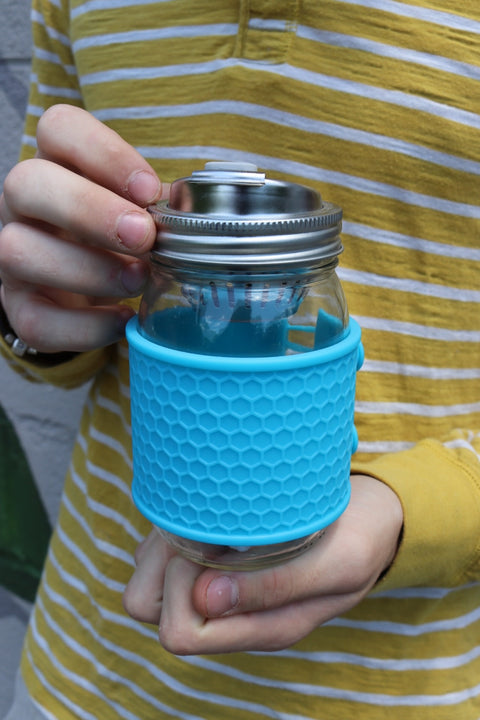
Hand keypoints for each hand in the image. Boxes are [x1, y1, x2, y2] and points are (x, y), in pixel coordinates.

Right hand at [0, 104, 165, 352]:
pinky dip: (85, 326)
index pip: (57, 128)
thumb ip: (159, 206)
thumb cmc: (121, 240)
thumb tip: (191, 214)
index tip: (150, 189)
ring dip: (88, 269)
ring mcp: (13, 255)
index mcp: (58, 166)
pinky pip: (34, 320)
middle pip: (27, 183)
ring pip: (18, 251)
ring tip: (138, 280)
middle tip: (143, 237)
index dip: (103, 152)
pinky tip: (124, 320)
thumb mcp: (140, 212)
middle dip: (90, 210)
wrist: (90, 293)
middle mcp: (24, 206)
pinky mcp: (19, 307)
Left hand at [123, 474, 402, 653]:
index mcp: (259, 626)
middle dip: (163, 564)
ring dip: (163, 541)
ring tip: (206, 512)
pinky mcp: (214, 557)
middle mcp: (230, 613)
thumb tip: (203, 602)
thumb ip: (276, 588)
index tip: (216, 545)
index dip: (183, 587)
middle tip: (203, 526)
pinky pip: (159, 550)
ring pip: (147, 577)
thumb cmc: (361, 538)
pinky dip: (170, 526)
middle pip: (148, 607)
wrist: (375, 517)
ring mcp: (218, 585)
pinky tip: (207, 508)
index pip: (180, 632)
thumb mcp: (336, 564)